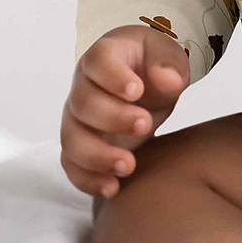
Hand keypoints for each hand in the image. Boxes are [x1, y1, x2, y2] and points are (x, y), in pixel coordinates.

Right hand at [60, 25, 189, 197]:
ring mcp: (77, 118)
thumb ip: (169, 64)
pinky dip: (88, 180)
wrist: (143, 82)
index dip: (113, 76)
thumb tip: (168, 81)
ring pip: (72, 139)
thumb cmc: (151, 63)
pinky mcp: (79, 145)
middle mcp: (83, 86)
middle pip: (83, 103)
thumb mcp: (168, 55)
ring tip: (129, 166)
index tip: (136, 90)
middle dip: (113, 118)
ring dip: (98, 156)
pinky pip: (72, 165)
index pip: (98, 62)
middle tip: (145, 123)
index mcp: (104, 56)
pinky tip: (112, 187)